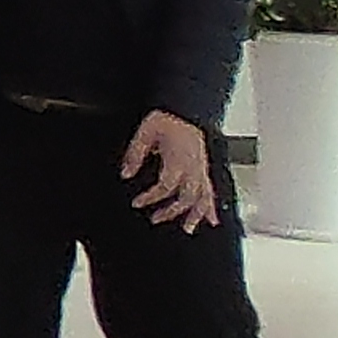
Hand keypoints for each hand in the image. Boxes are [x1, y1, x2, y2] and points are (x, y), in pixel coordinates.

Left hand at [123, 110, 220, 229]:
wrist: (184, 109)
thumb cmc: (165, 119)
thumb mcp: (144, 133)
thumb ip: (134, 155)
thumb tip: (126, 174)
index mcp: (178, 159)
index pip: (166, 186)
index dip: (151, 197)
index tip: (137, 203)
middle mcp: (193, 166)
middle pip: (186, 197)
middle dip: (172, 211)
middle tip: (155, 219)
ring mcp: (201, 168)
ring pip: (203, 197)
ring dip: (196, 214)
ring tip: (188, 228)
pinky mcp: (204, 167)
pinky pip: (211, 190)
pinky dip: (211, 206)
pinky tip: (212, 218)